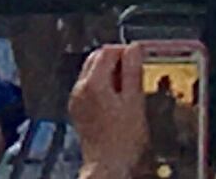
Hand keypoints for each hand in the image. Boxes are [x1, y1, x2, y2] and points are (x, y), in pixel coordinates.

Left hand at [69, 43, 147, 178]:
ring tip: (128, 87)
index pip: (108, 51)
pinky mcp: (78, 110)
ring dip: (109, 72)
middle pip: (96, 58)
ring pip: (92, 72)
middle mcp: (80, 89)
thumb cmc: (122, 141)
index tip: (139, 57)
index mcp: (93, 84)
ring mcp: (77, 101)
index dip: (125, 51)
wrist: (108, 166)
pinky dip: (102, 86)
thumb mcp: (134, 100)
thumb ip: (133, 70)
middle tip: (134, 70)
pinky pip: (89, 88)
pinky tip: (116, 100)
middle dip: (116, 59)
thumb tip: (135, 49)